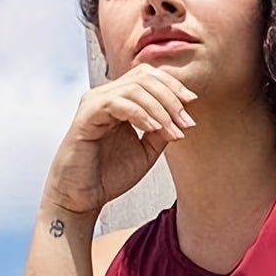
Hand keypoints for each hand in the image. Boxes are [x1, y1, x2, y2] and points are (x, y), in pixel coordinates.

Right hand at [41, 66, 197, 216]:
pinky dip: (139, 113)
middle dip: (170, 97)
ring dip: (159, 109)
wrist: (83, 197)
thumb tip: (183, 117)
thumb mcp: (146, 152)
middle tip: (186, 121)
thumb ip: (162, 132)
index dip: (172, 86)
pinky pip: (117, 103)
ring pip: (134, 88)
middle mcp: (106, 96)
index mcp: (120, 100)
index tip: (192, 104)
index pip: (148, 77)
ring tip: (173, 131)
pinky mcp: (87, 115)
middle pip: (144, 77)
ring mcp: (95, 103)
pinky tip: (152, 128)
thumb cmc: (108, 175)